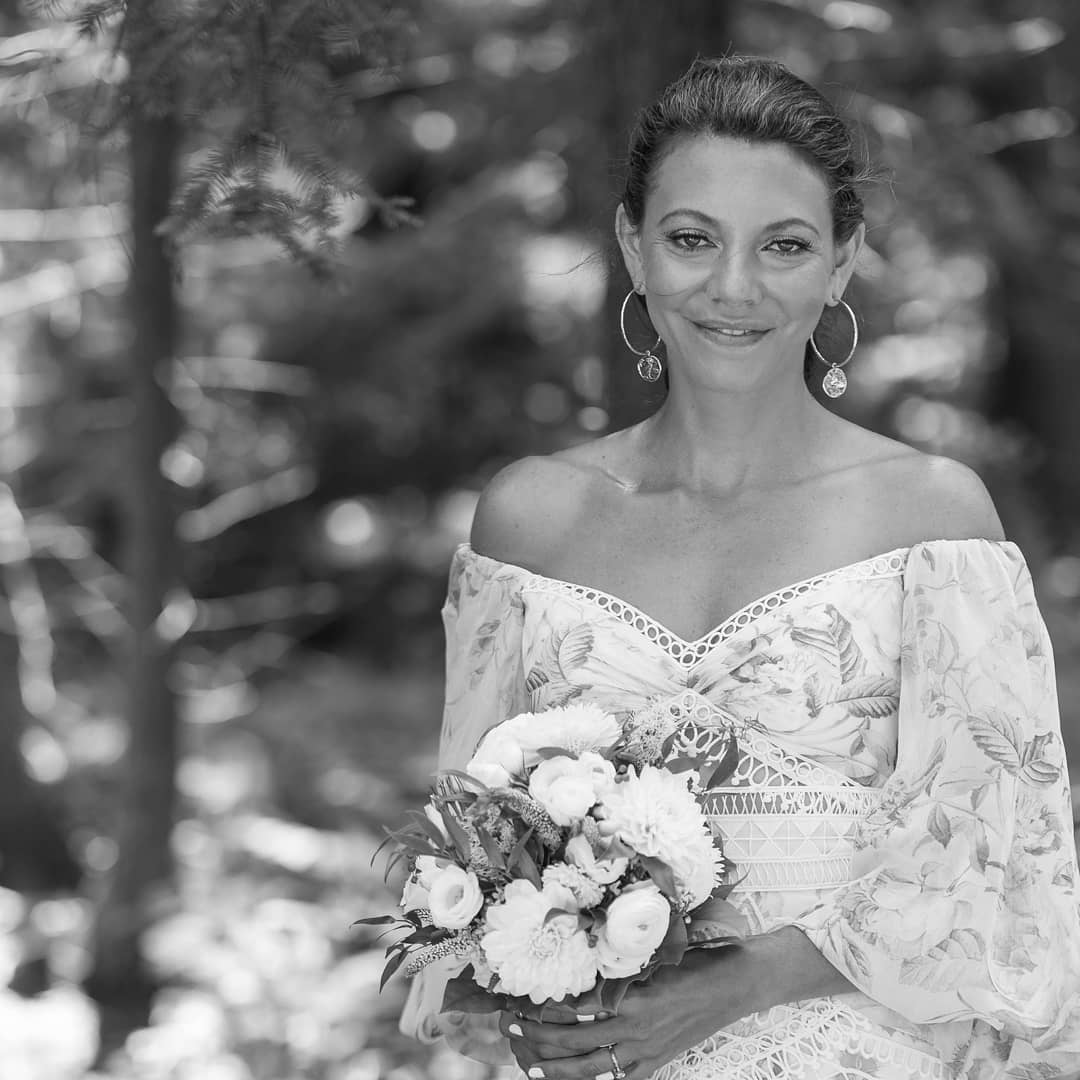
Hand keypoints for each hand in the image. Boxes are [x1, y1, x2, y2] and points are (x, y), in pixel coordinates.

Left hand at [498, 947, 749, 1079]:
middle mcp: (635, 1029)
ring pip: (589, 1068)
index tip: (518, 997)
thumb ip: (616, 967)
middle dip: (535, 1036)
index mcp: (631, 997)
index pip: (573, 1008)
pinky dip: (594, 1079)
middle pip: (572, 1041)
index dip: (542, 1006)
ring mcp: (645, 1051)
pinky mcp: (656, 1063)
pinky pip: (619, 1078)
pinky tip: (573, 1078)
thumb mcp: (651, 957)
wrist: (736, 984)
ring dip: (556, 1068)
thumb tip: (577, 959)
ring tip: (529, 1065)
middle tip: (509, 1026)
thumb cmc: (695, 960)